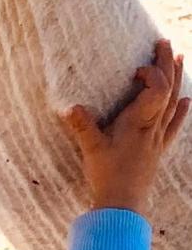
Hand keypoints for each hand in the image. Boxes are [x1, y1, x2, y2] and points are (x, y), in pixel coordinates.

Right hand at [63, 39, 188, 215]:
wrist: (122, 205)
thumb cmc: (107, 176)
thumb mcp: (91, 149)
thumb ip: (82, 126)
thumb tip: (70, 107)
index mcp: (138, 123)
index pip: (156, 89)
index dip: (151, 73)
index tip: (135, 69)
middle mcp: (152, 128)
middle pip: (167, 90)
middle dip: (168, 65)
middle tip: (165, 43)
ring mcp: (157, 139)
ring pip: (172, 104)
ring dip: (177, 80)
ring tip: (179, 59)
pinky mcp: (157, 151)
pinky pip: (173, 126)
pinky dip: (181, 112)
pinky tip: (187, 101)